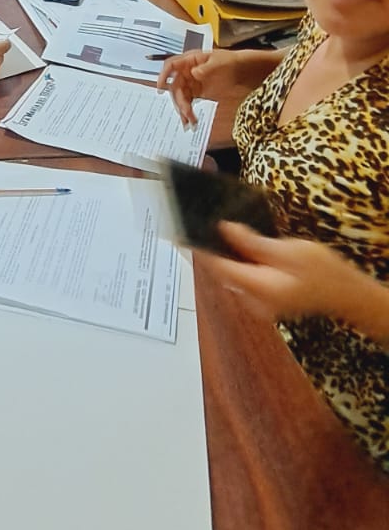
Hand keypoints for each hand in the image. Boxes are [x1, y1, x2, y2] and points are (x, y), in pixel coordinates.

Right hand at [156, 48, 242, 125]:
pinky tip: (190, 121)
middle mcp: (187, 72)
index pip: (171, 65)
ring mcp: (191, 83)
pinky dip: (188, 112)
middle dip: (179, 101)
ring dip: (183, 110)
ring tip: (190, 121)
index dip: (163, 75)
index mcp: (190, 60)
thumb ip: (205, 68)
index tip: (161, 87)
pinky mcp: (196, 93)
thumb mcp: (218, 62)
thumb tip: (193, 73)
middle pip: (175, 87)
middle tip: (185, 112)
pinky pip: (187, 103)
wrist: (242, 70)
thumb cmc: (229, 61)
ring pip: (180, 97)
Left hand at [204, 222, 375, 325]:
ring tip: (213, 231)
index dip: (200, 249)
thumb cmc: (323, 271)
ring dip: (223, 256)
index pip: (220, 267)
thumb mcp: (289, 251)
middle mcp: (254, 301)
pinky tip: (236, 246)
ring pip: (233, 275)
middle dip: (211, 250)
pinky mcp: (265, 300)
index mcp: (260, 289)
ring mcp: (260, 304)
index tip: (183, 233)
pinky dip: (237, 263)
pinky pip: (244, 279)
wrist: (345, 294)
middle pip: (223, 272)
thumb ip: (253, 244)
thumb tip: (225, 230)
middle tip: (196, 225)